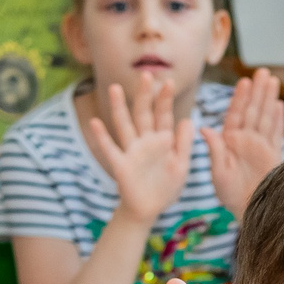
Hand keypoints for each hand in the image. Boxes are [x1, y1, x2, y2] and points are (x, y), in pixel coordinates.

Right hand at [85, 80, 191, 224]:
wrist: (150, 209)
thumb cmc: (166, 186)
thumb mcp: (182, 165)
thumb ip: (184, 144)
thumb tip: (188, 120)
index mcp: (161, 140)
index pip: (163, 115)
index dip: (165, 100)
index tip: (169, 81)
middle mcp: (144, 141)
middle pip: (143, 114)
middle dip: (144, 95)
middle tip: (145, 74)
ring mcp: (131, 151)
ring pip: (124, 125)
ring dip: (119, 107)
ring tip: (115, 88)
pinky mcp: (121, 165)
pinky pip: (110, 149)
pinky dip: (102, 137)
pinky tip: (95, 122)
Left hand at [204, 69, 283, 216]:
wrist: (252, 212)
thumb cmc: (231, 197)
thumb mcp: (218, 173)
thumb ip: (214, 150)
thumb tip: (204, 129)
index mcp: (230, 142)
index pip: (236, 114)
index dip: (240, 97)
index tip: (244, 81)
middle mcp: (245, 141)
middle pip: (252, 110)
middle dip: (257, 91)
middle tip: (262, 72)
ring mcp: (261, 147)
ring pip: (265, 117)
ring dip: (269, 99)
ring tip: (272, 80)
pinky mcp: (274, 155)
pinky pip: (276, 133)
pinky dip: (278, 120)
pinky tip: (280, 105)